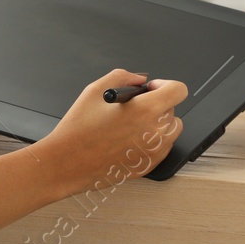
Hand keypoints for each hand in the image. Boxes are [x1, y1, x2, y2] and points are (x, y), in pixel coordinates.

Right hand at [37, 69, 186, 192]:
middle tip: (133, 107)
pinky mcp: (148, 166)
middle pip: (172, 109)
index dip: (165, 85)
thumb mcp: (95, 91)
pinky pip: (162, 147)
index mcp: (145, 110)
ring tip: (131, 124)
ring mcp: (153, 153)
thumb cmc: (77, 131)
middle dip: (156, 104)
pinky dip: (152, 141)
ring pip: (170, 130)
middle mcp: (155, 132)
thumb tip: (139, 79)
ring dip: (157, 122)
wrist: (66, 164)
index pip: (178, 90)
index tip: (151, 88)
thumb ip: (122, 77)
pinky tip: (129, 139)